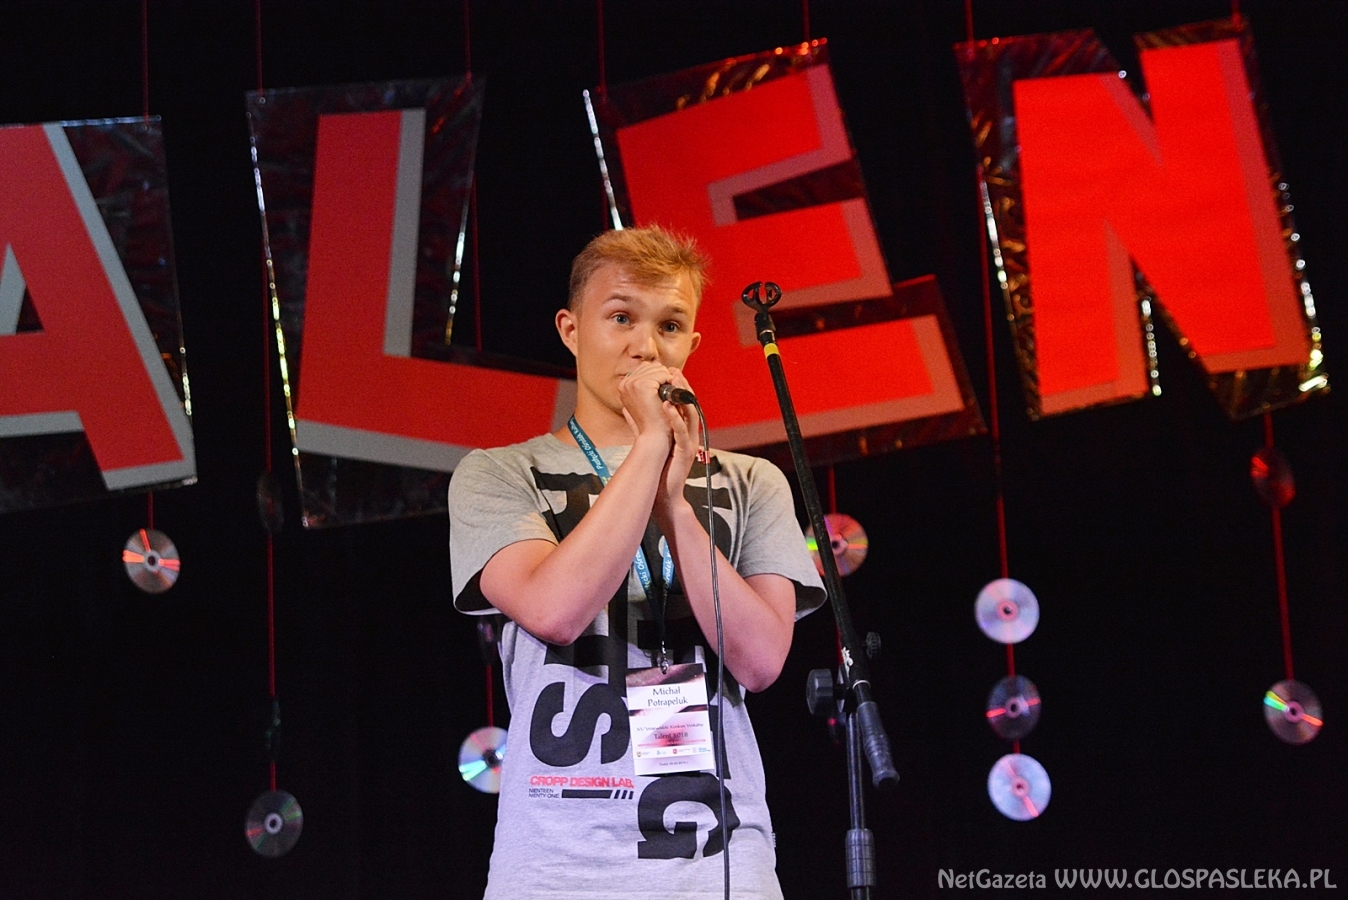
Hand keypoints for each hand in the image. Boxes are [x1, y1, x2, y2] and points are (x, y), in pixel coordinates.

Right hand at [618, 361, 676, 446]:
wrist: (655, 436)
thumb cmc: (654, 421)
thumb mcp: (647, 400)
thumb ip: (647, 384)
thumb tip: (656, 367)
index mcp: (624, 386)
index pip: (645, 369)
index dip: (658, 377)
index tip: (663, 391)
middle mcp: (625, 383)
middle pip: (651, 366)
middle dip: (663, 377)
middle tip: (667, 395)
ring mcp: (632, 383)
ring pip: (658, 369)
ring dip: (667, 380)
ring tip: (667, 396)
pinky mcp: (642, 385)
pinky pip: (663, 374)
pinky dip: (671, 382)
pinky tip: (669, 396)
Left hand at [654, 367, 699, 518]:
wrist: (664, 495)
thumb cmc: (658, 471)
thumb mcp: (651, 444)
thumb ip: (640, 426)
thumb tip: (627, 409)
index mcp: (682, 431)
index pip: (683, 404)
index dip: (678, 387)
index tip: (669, 371)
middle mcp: (689, 434)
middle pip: (690, 405)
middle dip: (683, 386)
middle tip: (674, 370)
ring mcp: (690, 443)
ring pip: (690, 415)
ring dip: (682, 396)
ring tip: (673, 381)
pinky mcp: (686, 452)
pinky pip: (682, 432)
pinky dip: (675, 418)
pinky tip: (667, 406)